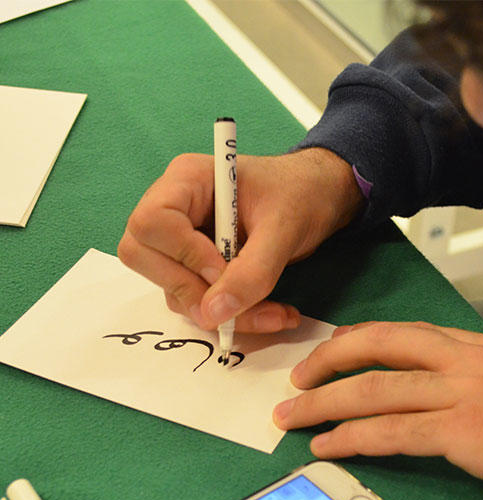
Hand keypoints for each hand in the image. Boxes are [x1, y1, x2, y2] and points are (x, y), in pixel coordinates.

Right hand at [118, 149, 361, 332]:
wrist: (319, 198)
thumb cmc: (301, 195)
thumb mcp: (283, 228)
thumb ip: (252, 270)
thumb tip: (214, 313)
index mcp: (187, 180)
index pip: (152, 223)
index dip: (183, 254)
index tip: (222, 269)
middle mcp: (174, 209)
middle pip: (144, 257)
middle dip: (194, 291)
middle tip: (245, 303)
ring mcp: (182, 240)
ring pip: (173, 289)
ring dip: (222, 314)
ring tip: (276, 314)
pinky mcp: (196, 266)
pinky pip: (196, 300)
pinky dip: (232, 316)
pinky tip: (270, 313)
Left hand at [273, 321, 482, 495]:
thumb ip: (477, 370)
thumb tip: (443, 379)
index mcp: (475, 345)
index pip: (404, 332)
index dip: (360, 339)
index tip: (333, 348)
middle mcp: (462, 360)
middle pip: (379, 348)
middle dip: (329, 361)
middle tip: (298, 377)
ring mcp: (461, 394)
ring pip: (375, 389)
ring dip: (324, 402)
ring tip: (292, 416)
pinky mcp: (463, 433)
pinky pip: (393, 433)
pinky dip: (353, 438)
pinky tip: (328, 446)